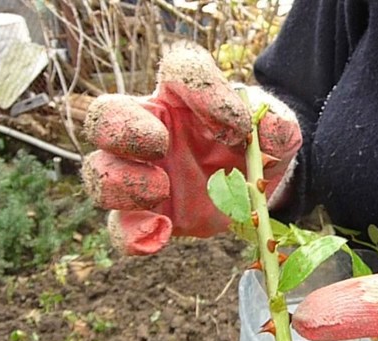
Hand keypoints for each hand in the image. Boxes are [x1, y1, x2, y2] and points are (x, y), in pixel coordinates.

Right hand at [81, 42, 301, 253]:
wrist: (257, 187)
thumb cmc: (258, 146)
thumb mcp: (279, 132)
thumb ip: (277, 125)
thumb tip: (264, 129)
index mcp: (185, 96)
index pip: (181, 69)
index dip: (201, 87)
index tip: (234, 122)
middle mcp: (151, 128)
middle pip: (105, 114)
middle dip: (122, 129)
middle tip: (160, 145)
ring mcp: (142, 174)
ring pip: (99, 173)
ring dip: (121, 182)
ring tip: (161, 190)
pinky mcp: (148, 215)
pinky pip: (121, 228)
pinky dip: (132, 235)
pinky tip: (160, 234)